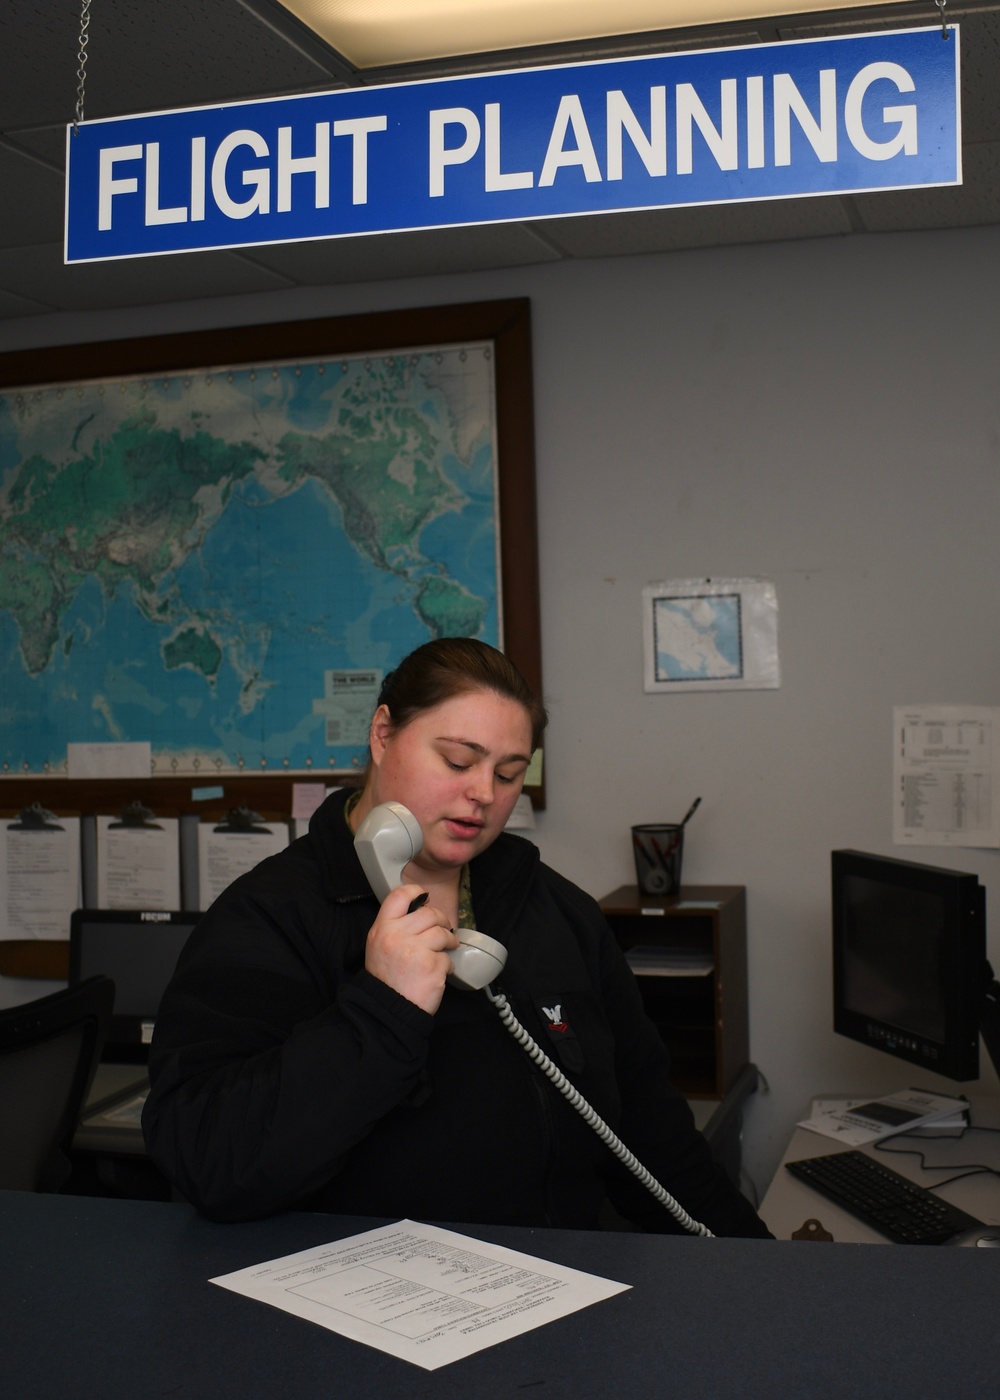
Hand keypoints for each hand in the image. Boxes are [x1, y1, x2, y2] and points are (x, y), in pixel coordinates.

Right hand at [364, 884, 458, 1013]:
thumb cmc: (385, 978)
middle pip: (429, 914)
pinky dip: (447, 965)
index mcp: (382, 928)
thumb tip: (420, 908)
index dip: (416, 892)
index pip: (400, 896)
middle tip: (444, 929)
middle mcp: (397, 936)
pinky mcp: (432, 967)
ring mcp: (415, 951)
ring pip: (442, 934)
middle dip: (442, 921)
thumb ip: (394, 926)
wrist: (387, 1010)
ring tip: (448, 948)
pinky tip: (439, 972)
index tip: (425, 897)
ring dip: (449, 941)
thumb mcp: (378, 945)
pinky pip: (447, 958)